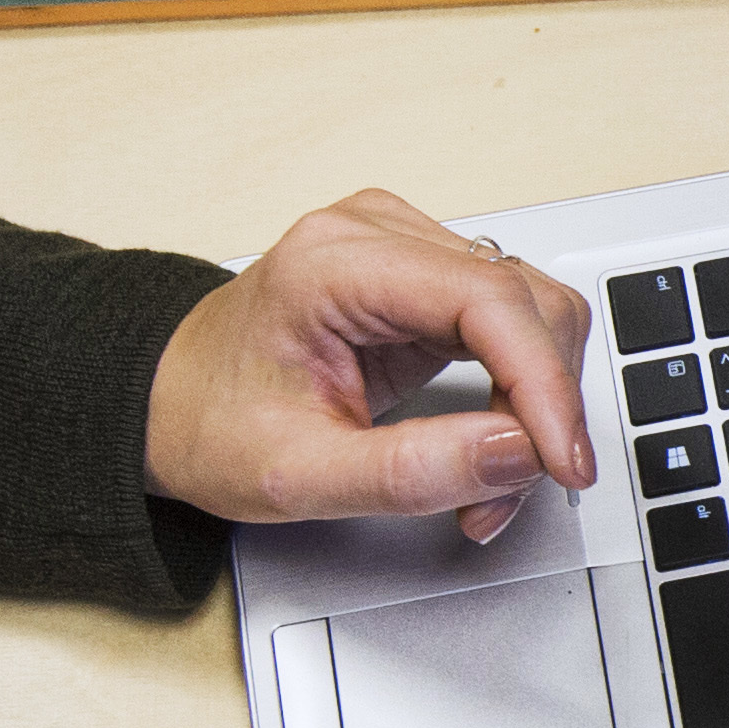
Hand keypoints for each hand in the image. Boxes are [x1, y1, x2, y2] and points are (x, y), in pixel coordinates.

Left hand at [146, 189, 600, 545]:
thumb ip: (410, 472)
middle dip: (540, 408)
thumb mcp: (296, 475)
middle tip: (506, 492)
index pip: (488, 299)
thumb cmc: (211, 423)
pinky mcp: (427, 278)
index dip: (543, 385)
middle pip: (525, 302)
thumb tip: (516, 453)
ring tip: (489, 479)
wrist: (167, 401)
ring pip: (534, 312)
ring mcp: (407, 249)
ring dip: (536, 404)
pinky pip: (514, 324)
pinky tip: (488, 443)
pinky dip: (519, 392)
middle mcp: (378, 234)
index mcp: (335, 263)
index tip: (562, 461)